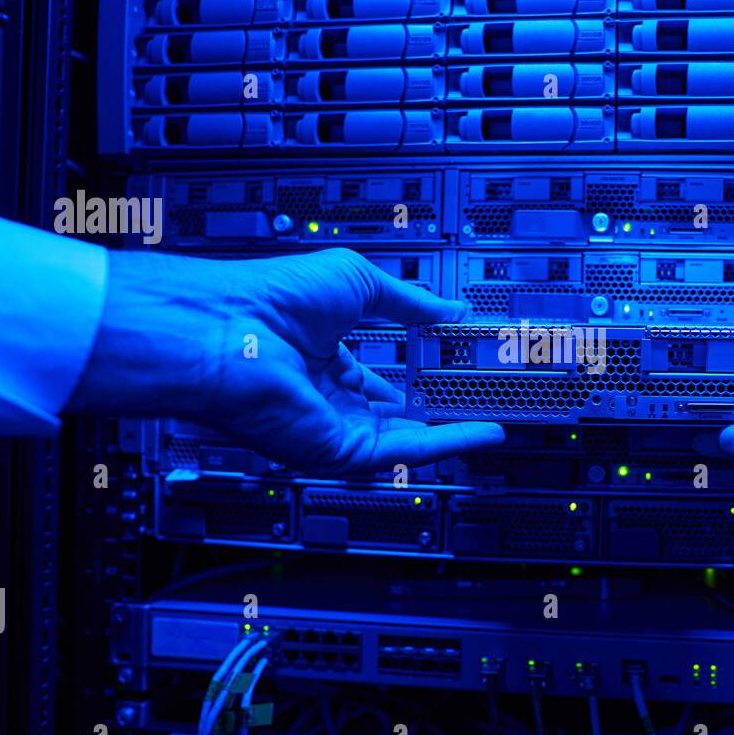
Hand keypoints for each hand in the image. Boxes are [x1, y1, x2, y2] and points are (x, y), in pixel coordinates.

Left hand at [68, 248, 503, 474]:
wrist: (233, 330)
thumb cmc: (270, 299)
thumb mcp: (357, 281)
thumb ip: (409, 299)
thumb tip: (450, 305)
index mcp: (323, 357)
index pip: (379, 376)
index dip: (419, 373)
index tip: (458, 368)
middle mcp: (326, 396)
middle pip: (396, 413)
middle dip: (442, 409)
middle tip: (488, 401)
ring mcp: (332, 426)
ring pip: (406, 439)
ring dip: (454, 431)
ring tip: (500, 420)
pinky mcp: (338, 451)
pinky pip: (402, 453)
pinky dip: (446, 444)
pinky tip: (480, 433)